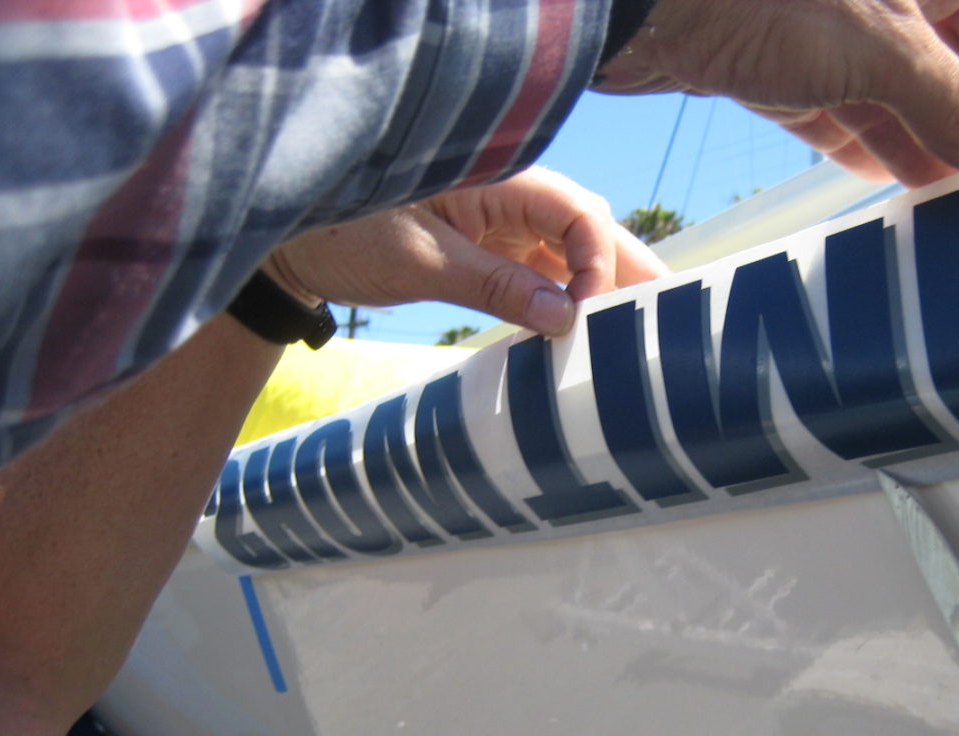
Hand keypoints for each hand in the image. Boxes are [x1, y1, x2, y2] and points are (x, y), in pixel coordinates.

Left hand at [267, 167, 668, 337]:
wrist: (290, 248)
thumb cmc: (341, 233)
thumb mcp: (419, 261)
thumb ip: (494, 285)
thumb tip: (562, 318)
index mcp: (495, 178)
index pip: (576, 211)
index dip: (598, 260)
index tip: (590, 313)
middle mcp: (506, 196)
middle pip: (585, 230)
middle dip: (624, 273)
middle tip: (668, 316)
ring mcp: (498, 225)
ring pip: (567, 255)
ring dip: (598, 292)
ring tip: (638, 332)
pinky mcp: (486, 253)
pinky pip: (539, 275)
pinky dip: (561, 303)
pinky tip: (581, 334)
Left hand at [597, 0, 958, 186]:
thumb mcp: (880, 50)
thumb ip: (951, 100)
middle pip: (958, 57)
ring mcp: (829, 22)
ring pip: (895, 85)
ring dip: (919, 141)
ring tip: (939, 203)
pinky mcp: (775, 55)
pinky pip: (835, 100)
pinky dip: (859, 138)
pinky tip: (879, 180)